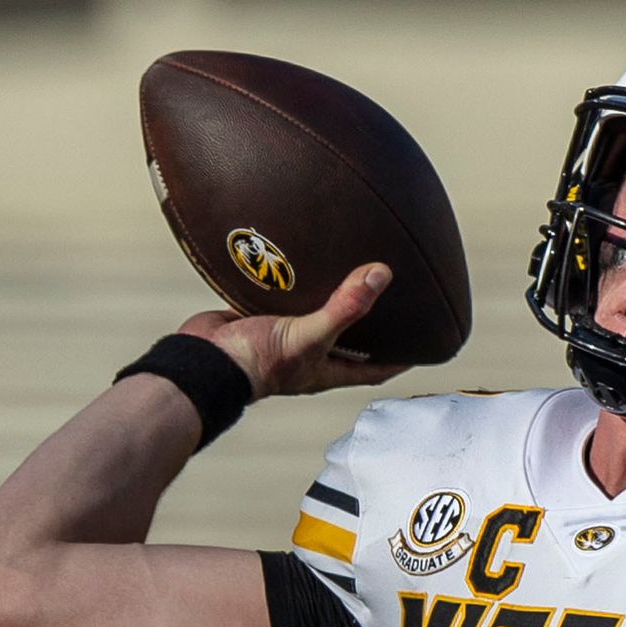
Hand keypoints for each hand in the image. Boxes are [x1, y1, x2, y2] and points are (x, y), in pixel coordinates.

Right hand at [181, 263, 404, 398]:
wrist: (202, 358)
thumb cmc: (256, 361)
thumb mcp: (308, 335)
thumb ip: (344, 308)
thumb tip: (381, 275)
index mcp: (327, 369)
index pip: (375, 369)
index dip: (400, 358)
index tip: (423, 344)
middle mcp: (309, 354)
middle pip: (349, 340)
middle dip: (369, 323)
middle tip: (393, 297)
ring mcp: (283, 335)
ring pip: (315, 313)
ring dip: (331, 296)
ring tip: (352, 267)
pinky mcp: (259, 315)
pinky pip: (283, 297)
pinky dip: (294, 281)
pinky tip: (303, 257)